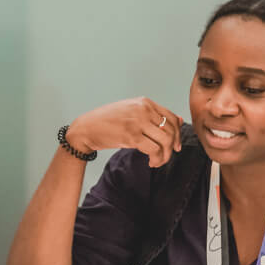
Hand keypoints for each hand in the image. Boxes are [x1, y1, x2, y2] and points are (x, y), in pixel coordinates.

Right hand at [66, 97, 182, 167]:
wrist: (85, 128)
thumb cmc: (106, 122)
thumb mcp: (130, 112)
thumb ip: (152, 115)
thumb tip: (179, 121)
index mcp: (144, 102)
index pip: (171, 117)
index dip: (178, 133)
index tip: (176, 145)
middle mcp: (143, 109)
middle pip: (171, 130)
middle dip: (173, 146)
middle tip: (167, 156)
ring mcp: (137, 122)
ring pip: (165, 141)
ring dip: (165, 155)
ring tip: (158, 161)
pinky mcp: (131, 136)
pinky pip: (154, 150)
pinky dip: (156, 159)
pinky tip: (151, 162)